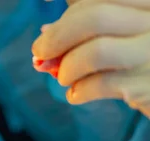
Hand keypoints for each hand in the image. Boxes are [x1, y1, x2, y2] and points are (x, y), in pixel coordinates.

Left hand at [32, 0, 149, 116]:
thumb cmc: (139, 57)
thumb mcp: (119, 30)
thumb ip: (87, 22)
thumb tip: (45, 30)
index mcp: (147, 1)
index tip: (43, 0)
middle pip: (93, 18)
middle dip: (56, 37)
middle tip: (39, 53)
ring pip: (95, 52)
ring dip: (67, 68)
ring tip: (64, 77)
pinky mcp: (149, 83)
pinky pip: (99, 84)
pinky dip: (78, 91)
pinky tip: (76, 93)